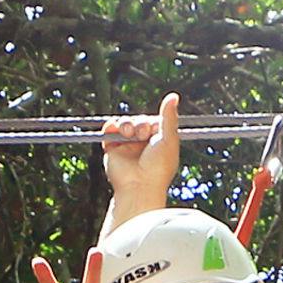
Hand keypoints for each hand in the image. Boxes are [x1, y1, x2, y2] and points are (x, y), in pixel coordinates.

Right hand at [103, 93, 181, 209]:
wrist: (139, 187)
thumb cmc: (158, 167)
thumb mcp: (168, 139)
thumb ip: (169, 117)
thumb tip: (174, 95)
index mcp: (158, 142)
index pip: (153, 120)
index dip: (152, 121)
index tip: (154, 129)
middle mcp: (142, 144)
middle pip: (138, 120)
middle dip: (140, 123)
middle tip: (142, 134)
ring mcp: (126, 146)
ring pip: (124, 123)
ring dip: (127, 124)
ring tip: (128, 133)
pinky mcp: (112, 149)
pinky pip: (109, 130)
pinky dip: (111, 126)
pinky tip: (117, 131)